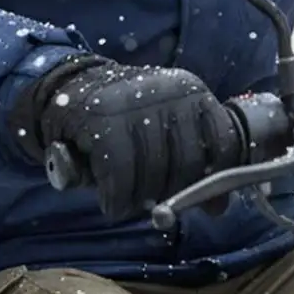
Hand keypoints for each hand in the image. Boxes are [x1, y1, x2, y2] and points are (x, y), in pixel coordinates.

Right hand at [14, 58, 242, 219]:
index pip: (224, 141)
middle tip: (152, 201)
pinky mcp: (103, 119)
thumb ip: (193, 162)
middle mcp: (170, 91)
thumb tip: (219, 206)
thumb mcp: (165, 129)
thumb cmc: (125, 119)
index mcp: (192, 90)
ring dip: (140, 201)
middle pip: (190, 163)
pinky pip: (121, 176)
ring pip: (156, 173)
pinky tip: (111, 202)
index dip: (217, 178)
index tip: (205, 199)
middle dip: (172, 192)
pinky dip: (116, 199)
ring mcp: (136, 103)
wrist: (69, 87)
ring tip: (127, 202)